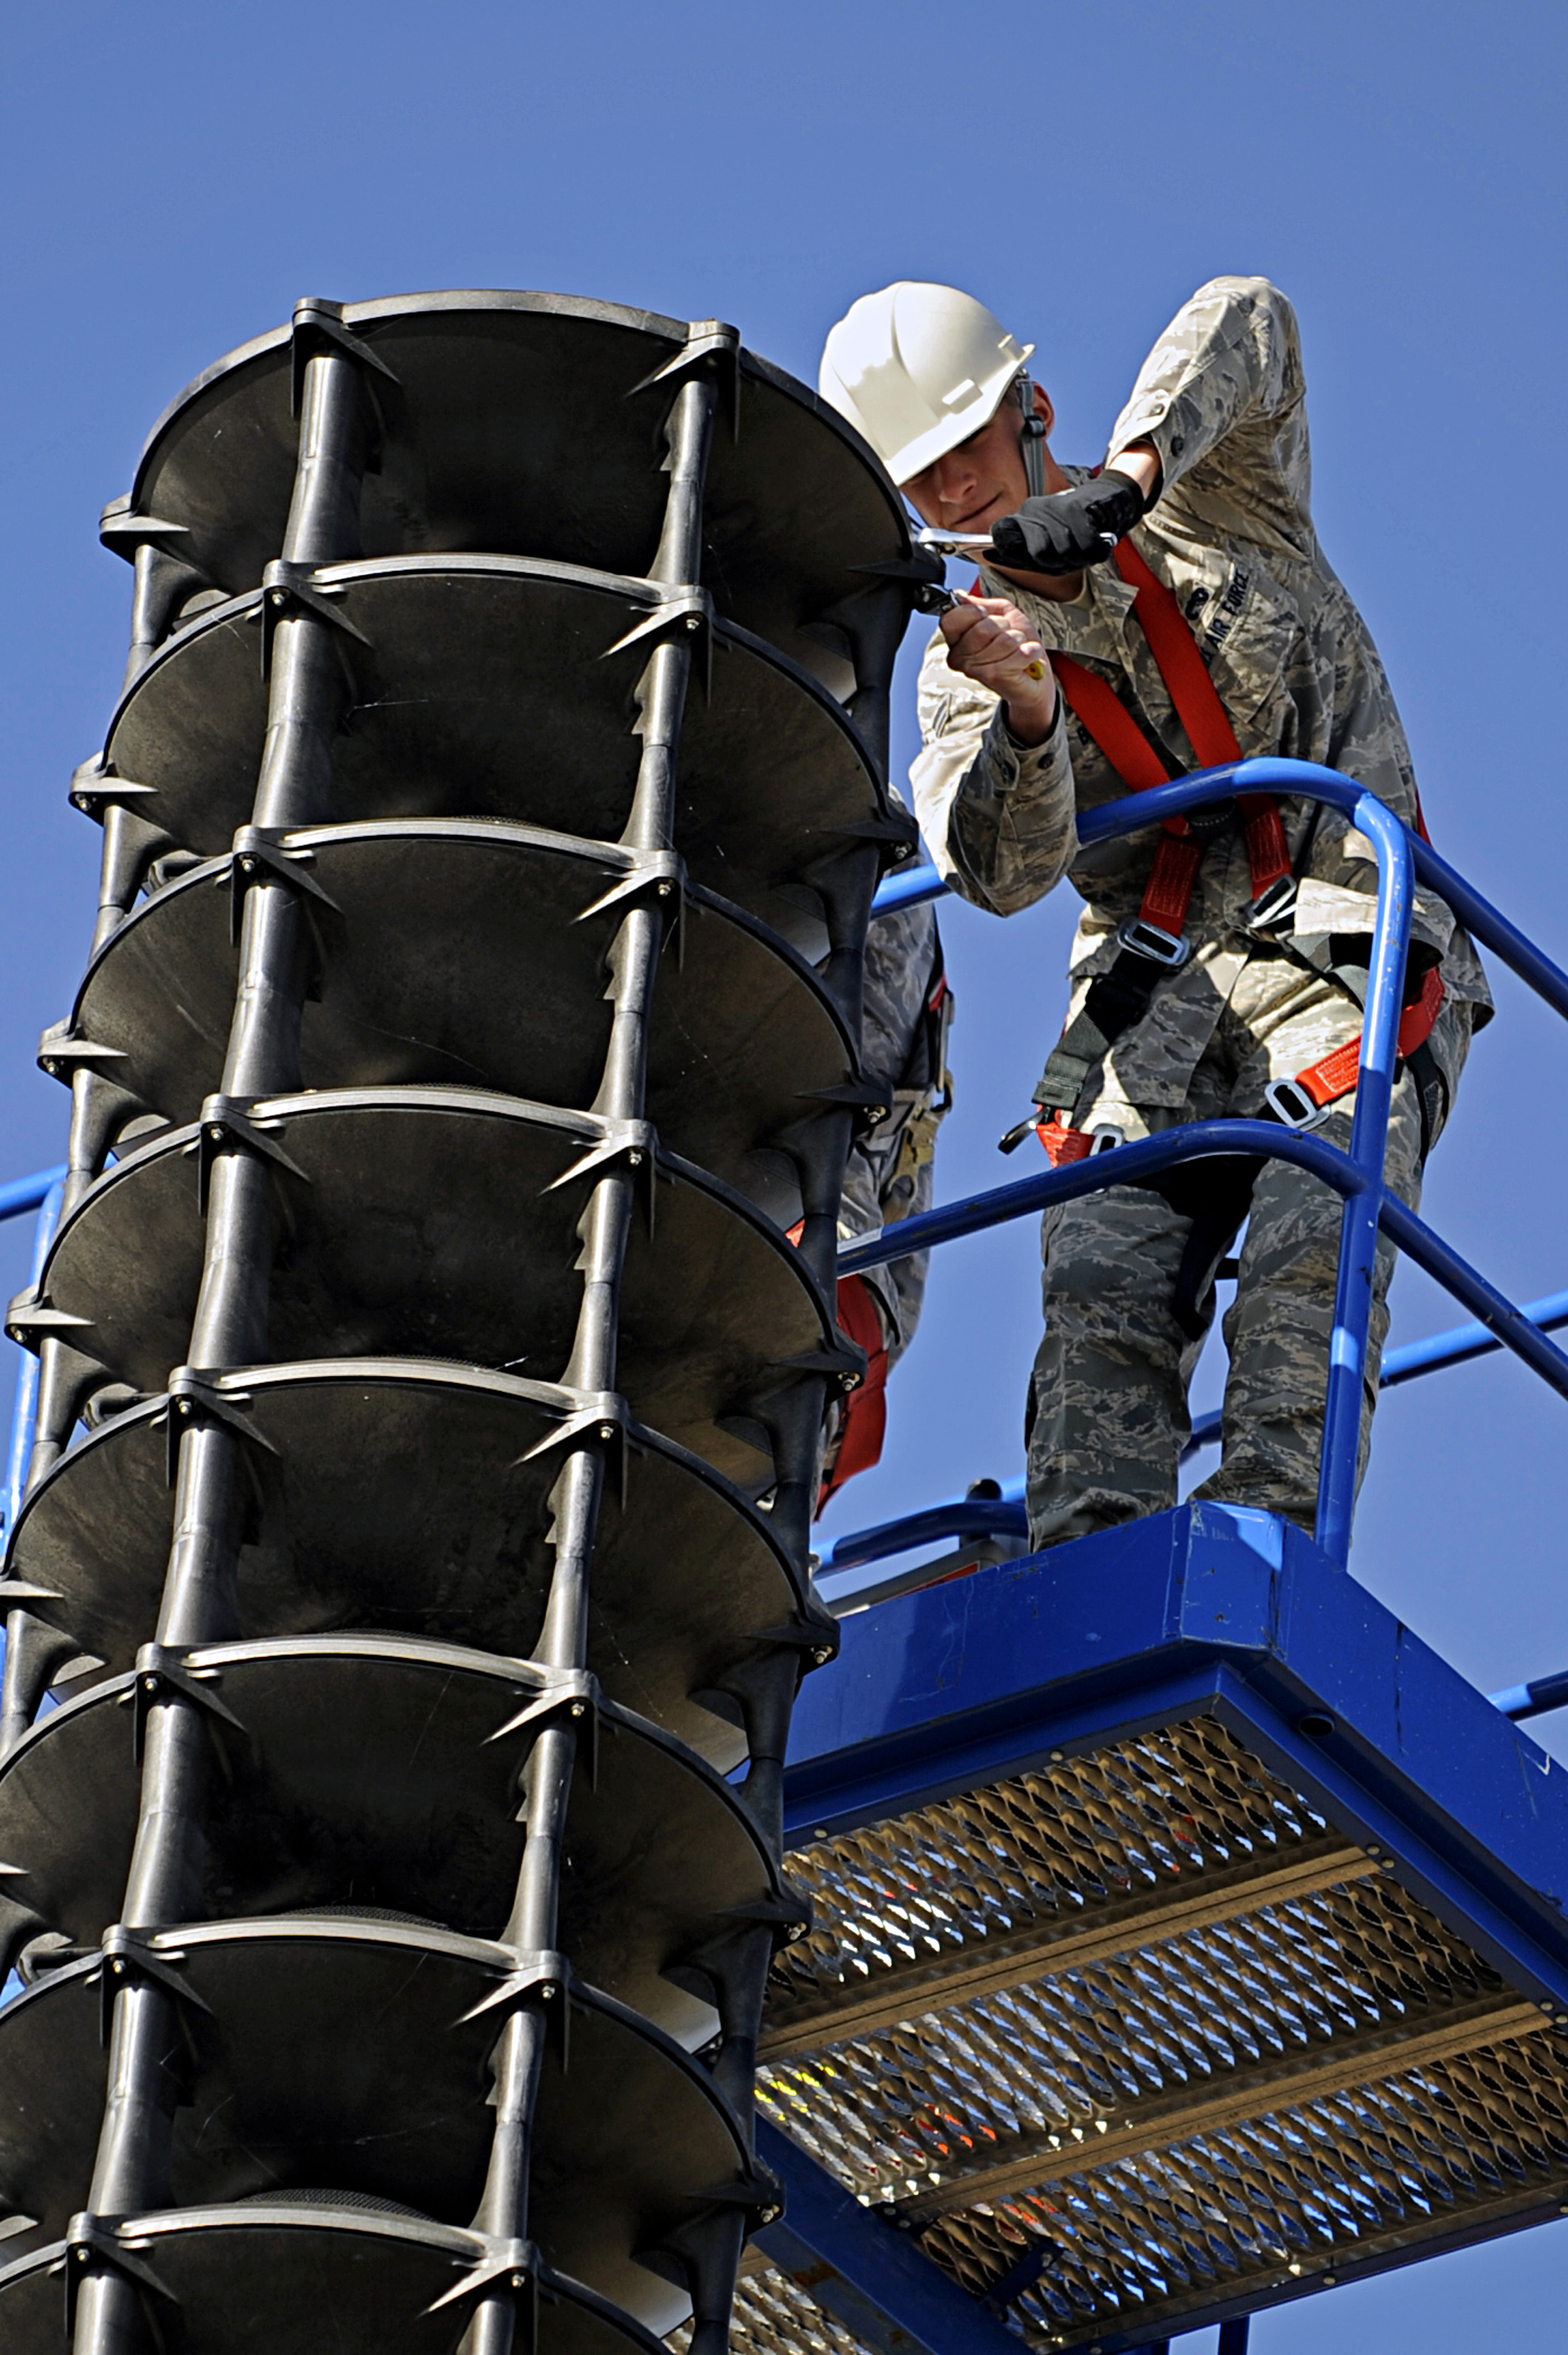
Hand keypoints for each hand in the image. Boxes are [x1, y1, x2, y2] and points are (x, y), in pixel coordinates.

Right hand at [940, 594, 1055, 743]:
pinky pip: (1017, 652)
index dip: (971, 611)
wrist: (1036, 676)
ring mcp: (976, 670)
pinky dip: (1030, 651)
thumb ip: (981, 604)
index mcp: (957, 640)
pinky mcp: (995, 678)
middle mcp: (960, 658)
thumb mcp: (1002, 614)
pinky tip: (1027, 657)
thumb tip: (960, 596)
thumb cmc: (1018, 646)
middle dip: (1003, 627)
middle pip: (980, 628)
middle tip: (1008, 637)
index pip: (950, 619)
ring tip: (1018, 649)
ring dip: (1018, 640)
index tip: (986, 615)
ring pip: (1002, 640)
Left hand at [988, 466, 1146, 576]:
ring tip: (1082, 546)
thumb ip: (1021, 555)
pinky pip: (1084, 545)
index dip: (1008, 553)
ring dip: (1077, 557)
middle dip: (1057, 563)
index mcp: (1023, 519)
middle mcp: (1034, 510)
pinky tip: (1095, 542)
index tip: (1023, 559)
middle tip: (1067, 556)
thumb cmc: (1074, 528)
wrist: (1107, 501)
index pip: (1002, 535)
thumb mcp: (1046, 544)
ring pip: (1062, 551)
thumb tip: (989, 555)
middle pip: (1038, 553)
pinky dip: (1094, 550)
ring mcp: (1055, 508)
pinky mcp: (1077, 508)